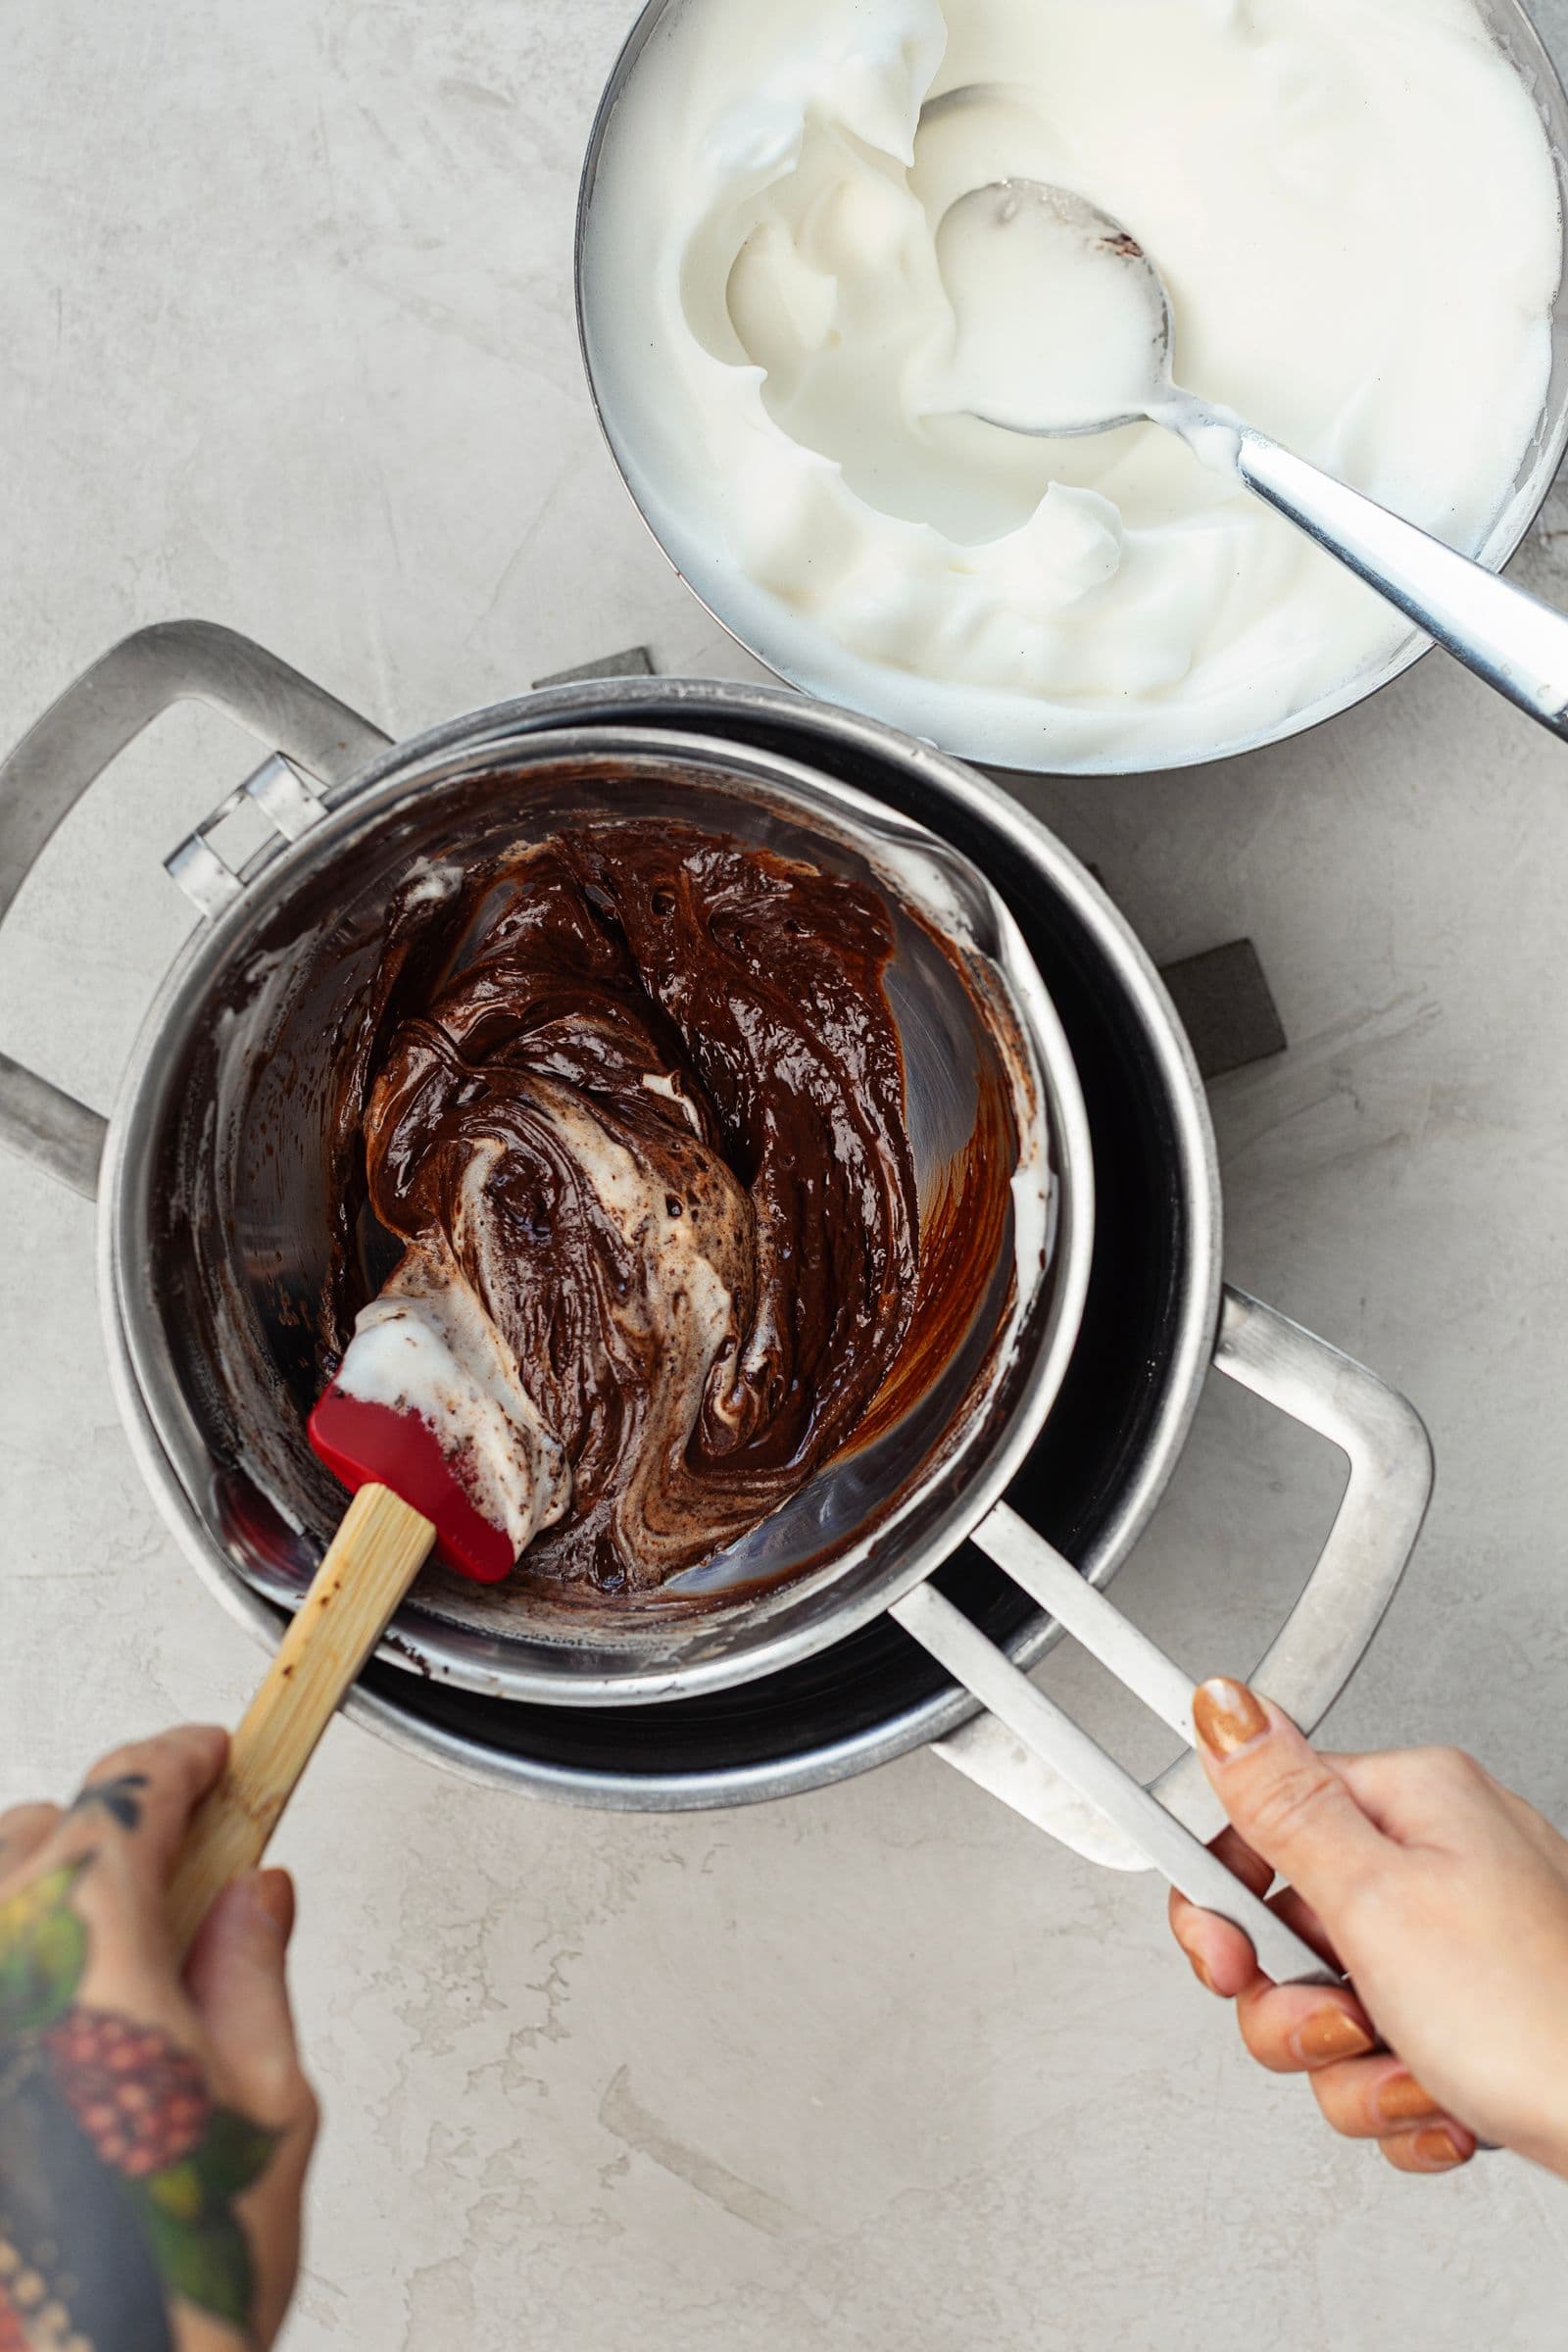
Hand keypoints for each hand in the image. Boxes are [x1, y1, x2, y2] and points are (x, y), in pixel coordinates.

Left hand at [0, 1726, 316, 2349]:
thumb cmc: (161, 2301)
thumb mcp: (264, 2114)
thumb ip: (252, 1978)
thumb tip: (254, 1897)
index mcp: (85, 1954)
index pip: (126, 1794)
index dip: (178, 1761)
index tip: (209, 1757)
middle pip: (37, 1834)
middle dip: (111, 1836)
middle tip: (174, 1882)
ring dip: (36, 1903)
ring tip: (99, 1971)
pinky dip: (14, 1977)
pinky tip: (44, 2032)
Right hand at [1168, 1678, 1567, 2179]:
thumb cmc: (1542, 2018)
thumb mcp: (1377, 1901)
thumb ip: (1282, 1804)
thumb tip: (1225, 1704)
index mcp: (1415, 1801)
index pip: (1263, 1820)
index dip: (1223, 1897)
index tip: (1227, 1956)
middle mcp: (1441, 1859)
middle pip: (1289, 1929)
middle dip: (1299, 2008)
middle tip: (1341, 2021)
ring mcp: (1459, 1945)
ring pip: (1330, 2007)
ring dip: (1356, 2068)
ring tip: (1414, 2071)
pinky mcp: (1474, 2019)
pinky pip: (1384, 2056)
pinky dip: (1402, 2096)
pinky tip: (1446, 2103)